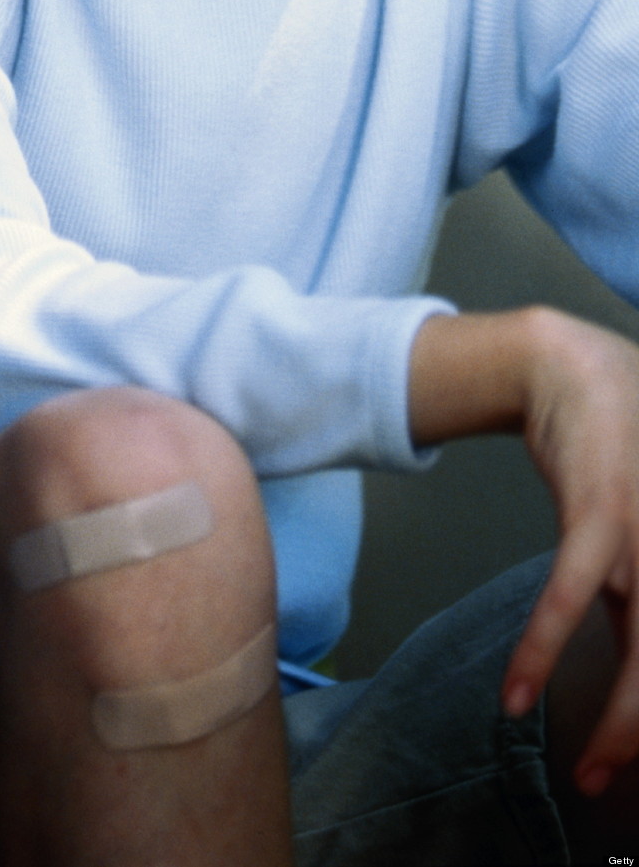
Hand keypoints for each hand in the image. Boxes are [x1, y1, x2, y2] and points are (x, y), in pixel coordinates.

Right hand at [505, 311, 638, 792]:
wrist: (570, 365)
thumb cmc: (609, 449)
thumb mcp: (630, 530)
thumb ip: (629, 593)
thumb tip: (626, 661)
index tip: (630, 758)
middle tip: (613, 780)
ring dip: (619, 720)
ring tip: (591, 771)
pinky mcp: (601, 511)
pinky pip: (569, 594)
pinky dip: (542, 646)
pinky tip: (518, 693)